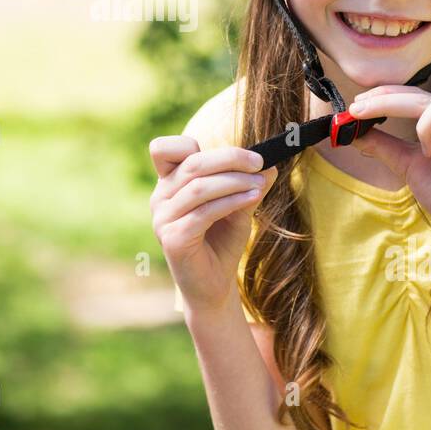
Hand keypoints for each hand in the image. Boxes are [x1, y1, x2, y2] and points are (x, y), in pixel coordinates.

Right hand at [149, 137, 277, 311]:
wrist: (214, 286)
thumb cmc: (221, 242)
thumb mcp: (238, 206)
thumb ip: (247, 183)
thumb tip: (271, 163)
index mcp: (169, 184)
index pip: (163, 149)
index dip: (189, 143)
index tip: (226, 154)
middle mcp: (160, 198)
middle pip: (191, 164)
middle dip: (229, 158)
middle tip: (260, 162)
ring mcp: (163, 219)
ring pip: (198, 187)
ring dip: (234, 181)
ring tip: (260, 184)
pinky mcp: (173, 239)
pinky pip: (203, 212)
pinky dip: (231, 201)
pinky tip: (252, 198)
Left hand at [348, 86, 430, 246]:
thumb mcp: (405, 165)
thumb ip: (383, 146)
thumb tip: (352, 131)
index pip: (412, 95)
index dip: (384, 96)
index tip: (356, 107)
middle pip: (422, 96)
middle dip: (386, 101)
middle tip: (358, 111)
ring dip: (426, 122)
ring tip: (425, 150)